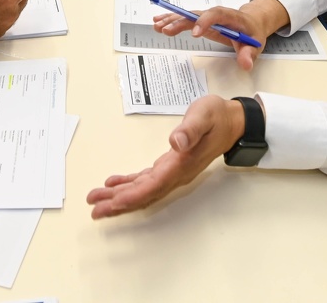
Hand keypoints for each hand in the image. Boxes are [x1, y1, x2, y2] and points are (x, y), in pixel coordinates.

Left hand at [86, 95, 245, 218]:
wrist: (231, 122)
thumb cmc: (216, 117)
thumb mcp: (203, 116)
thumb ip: (190, 129)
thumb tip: (176, 142)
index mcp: (181, 164)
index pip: (154, 185)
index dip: (133, 195)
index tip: (113, 202)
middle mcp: (176, 174)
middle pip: (144, 194)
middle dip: (119, 203)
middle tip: (94, 209)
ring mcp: (173, 173)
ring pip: (142, 190)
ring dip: (120, 197)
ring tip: (96, 200)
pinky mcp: (170, 166)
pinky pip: (146, 181)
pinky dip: (129, 184)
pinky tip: (113, 185)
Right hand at [153, 0, 287, 70]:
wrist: (251, 22)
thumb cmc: (252, 33)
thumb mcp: (255, 45)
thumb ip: (249, 54)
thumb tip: (245, 64)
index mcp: (230, 17)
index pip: (217, 14)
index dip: (205, 21)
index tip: (194, 33)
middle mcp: (216, 14)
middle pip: (197, 14)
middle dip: (181, 21)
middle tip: (166, 30)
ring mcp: (207, 17)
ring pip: (188, 15)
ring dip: (172, 19)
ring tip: (157, 25)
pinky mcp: (201, 21)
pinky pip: (185, 19)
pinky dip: (172, 20)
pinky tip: (158, 22)